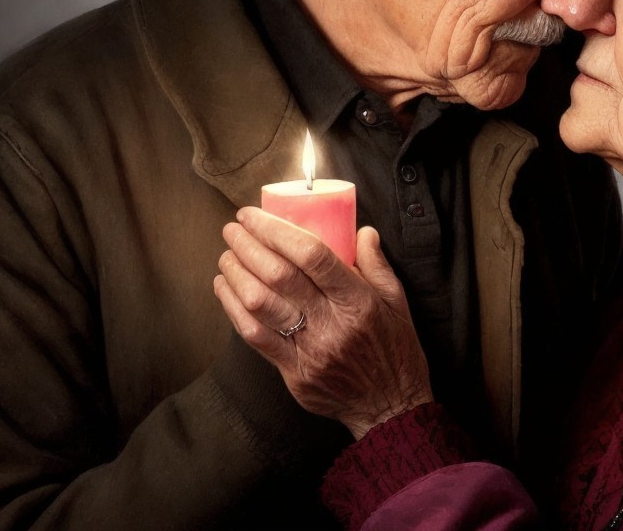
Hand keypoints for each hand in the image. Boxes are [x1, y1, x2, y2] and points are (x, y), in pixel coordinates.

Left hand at [213, 210, 432, 437]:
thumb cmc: (396, 350)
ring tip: (227, 253)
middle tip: (234, 227)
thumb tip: (361, 230)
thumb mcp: (397, 302)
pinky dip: (233, 307)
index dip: (278, 230)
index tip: (256, 214)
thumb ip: (377, 264)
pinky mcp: (292, 373)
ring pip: (260, 304)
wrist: (390, 408)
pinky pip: (254, 336)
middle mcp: (331, 324)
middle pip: (279, 275)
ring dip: (236, 273)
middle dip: (249, 245)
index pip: (312, 255)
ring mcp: (309, 350)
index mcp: (358, 301)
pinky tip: (225, 288)